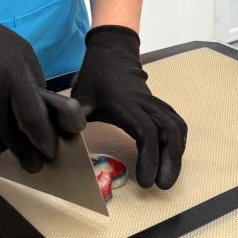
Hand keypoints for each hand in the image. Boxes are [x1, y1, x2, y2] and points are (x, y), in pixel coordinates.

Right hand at [0, 4, 56, 172]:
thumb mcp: (21, 53)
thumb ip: (32, 82)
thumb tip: (41, 115)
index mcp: (12, 75)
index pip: (31, 116)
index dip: (42, 138)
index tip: (49, 151)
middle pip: (10, 137)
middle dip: (25, 154)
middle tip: (33, 166)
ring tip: (5, 143)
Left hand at [72, 25, 186, 189]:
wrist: (112, 52)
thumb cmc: (95, 77)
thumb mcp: (80, 97)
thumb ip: (72, 120)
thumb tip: (60, 145)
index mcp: (126, 105)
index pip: (146, 132)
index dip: (150, 157)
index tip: (145, 181)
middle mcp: (145, 104)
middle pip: (169, 131)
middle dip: (171, 160)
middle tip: (162, 186)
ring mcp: (153, 103)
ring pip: (176, 126)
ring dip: (177, 152)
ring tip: (169, 175)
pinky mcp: (157, 104)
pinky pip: (174, 121)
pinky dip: (177, 140)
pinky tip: (172, 156)